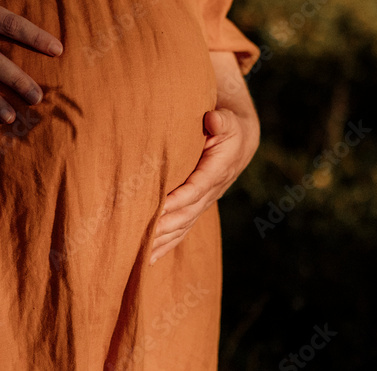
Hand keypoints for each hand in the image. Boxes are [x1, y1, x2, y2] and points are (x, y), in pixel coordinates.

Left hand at [148, 52, 259, 264]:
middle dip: (162, 227)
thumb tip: (213, 119)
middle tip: (137, 237)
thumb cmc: (227, 124)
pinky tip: (146, 259)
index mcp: (218, 170)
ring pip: (181, 226)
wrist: (240, 140)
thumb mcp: (228, 118)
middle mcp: (211, 191)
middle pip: (185, 214)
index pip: (195, 188)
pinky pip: (180, 230)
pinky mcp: (196, 208)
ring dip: (160, 241)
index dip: (176, 200)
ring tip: (137, 255)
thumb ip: (221, 120)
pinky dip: (164, 244)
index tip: (156, 209)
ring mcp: (204, 203)